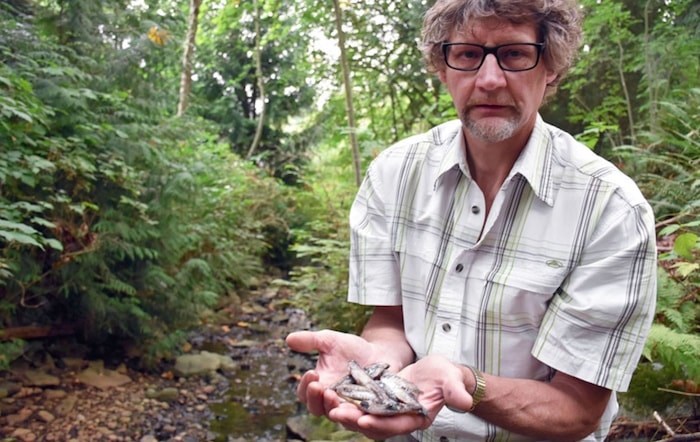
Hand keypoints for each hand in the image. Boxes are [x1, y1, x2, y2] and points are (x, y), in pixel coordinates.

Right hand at [286, 329, 380, 416]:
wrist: (379, 353)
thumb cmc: (351, 349)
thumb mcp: (330, 341)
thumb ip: (311, 341)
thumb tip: (289, 339)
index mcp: (319, 387)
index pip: (305, 394)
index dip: (305, 386)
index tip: (312, 372)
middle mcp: (331, 401)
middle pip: (317, 409)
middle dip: (316, 399)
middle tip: (319, 387)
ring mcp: (349, 409)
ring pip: (338, 417)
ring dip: (333, 409)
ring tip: (333, 396)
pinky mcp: (367, 412)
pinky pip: (361, 420)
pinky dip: (357, 416)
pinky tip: (356, 407)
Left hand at [327, 355, 474, 439]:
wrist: (438, 372)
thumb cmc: (446, 376)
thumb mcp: (451, 380)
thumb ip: (455, 391)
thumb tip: (464, 401)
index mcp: (417, 417)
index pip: (395, 425)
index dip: (379, 423)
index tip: (362, 419)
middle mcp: (400, 418)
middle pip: (374, 424)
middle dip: (354, 419)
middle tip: (335, 412)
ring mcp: (388, 410)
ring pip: (363, 415)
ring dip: (347, 411)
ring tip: (329, 403)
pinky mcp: (380, 400)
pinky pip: (361, 403)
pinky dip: (348, 400)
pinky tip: (334, 392)